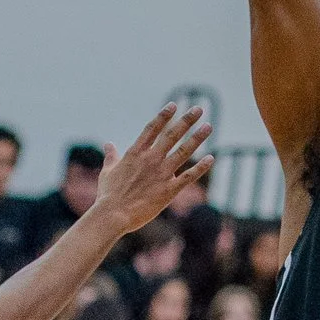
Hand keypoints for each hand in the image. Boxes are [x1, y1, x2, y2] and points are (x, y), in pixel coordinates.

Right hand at [92, 102, 214, 237]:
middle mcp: (151, 159)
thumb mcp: (108, 171)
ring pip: (183, 151)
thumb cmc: (108, 194)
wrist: (112, 214)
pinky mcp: (168, 190)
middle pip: (172, 135)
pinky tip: (211, 158)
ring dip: (197, 138)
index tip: (174, 105)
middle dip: (186, 120)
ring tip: (209, 126)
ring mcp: (161, 174)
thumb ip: (111, 156)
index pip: (152, 128)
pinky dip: (201, 167)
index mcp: (135, 153)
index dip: (164, 116)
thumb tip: (108, 144)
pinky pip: (188, 176)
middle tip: (199, 109)